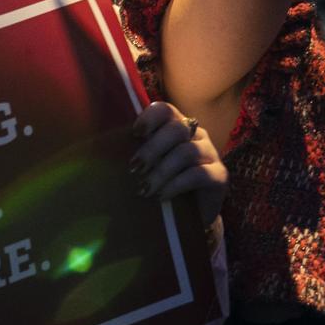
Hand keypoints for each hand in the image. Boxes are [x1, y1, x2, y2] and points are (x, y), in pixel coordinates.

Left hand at [130, 100, 225, 226]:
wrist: (191, 215)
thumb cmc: (164, 184)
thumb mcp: (149, 165)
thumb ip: (137, 152)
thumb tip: (104, 148)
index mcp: (178, 126)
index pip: (166, 110)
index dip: (149, 118)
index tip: (135, 134)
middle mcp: (197, 135)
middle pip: (176, 129)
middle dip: (152, 149)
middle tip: (135, 169)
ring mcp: (211, 154)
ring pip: (186, 152)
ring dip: (161, 171)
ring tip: (145, 189)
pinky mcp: (221, 176)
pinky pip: (198, 174)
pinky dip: (175, 185)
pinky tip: (162, 196)